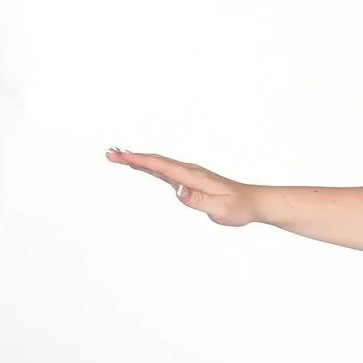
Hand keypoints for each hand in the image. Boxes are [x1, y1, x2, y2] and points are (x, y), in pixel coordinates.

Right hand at [107, 149, 259, 225]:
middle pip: (156, 162)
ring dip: (137, 160)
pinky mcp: (189, 180)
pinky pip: (164, 171)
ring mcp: (189, 175)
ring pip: (159, 165)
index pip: (163, 167)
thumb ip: (199, 201)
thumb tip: (179, 191)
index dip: (140, 161)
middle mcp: (190, 172)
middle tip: (109, 154)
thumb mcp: (221, 208)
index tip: (121, 156)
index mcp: (194, 177)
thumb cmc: (239, 207)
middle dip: (132, 157)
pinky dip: (149, 166)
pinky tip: (139, 165)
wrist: (253, 202)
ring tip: (116, 156)